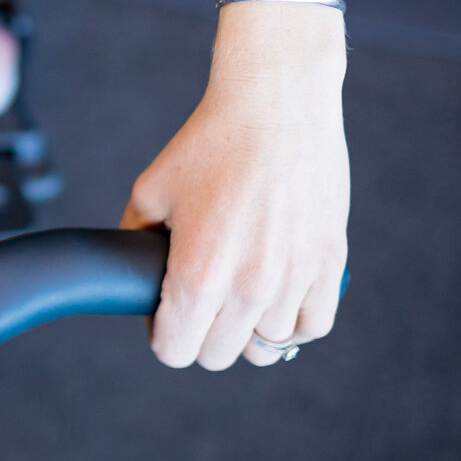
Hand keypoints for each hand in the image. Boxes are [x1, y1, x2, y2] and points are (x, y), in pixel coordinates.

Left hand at [122, 5, 348, 368]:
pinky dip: (292, 322)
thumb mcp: (149, 192)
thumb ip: (134, 242)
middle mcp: (249, 287)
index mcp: (198, 273)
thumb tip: (130, 276)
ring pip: (265, 346)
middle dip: (200, 334)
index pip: (176, 351)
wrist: (275, 104)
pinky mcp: (329, 264)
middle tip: (197, 301)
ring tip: (235, 294)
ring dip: (246, 328)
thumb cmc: (208, 144)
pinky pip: (312, 326)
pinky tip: (274, 299)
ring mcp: (294, 279)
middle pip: (218, 355)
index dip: (162, 335)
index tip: (164, 314)